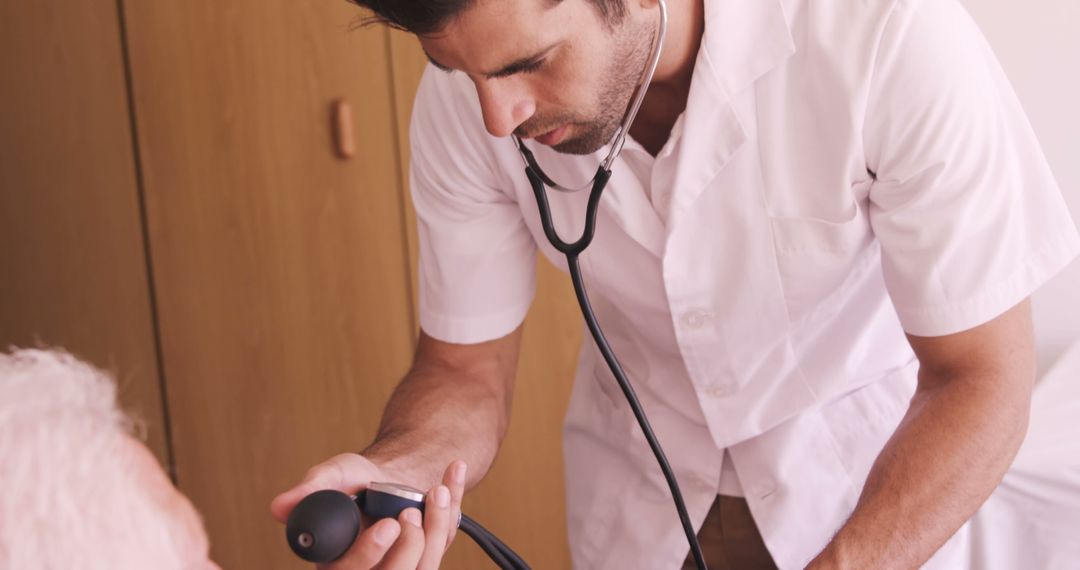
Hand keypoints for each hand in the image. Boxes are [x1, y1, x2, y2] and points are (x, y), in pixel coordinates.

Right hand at [271, 454, 466, 568]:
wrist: (390, 474)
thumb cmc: (355, 481)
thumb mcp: (331, 478)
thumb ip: (311, 491)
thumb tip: (279, 507)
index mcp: (338, 562)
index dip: (368, 554)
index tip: (388, 526)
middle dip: (410, 544)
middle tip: (410, 511)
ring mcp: (402, 567)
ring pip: (424, 566)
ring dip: (437, 526)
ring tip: (437, 491)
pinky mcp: (427, 557)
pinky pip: (443, 545)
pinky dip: (451, 512)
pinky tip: (450, 481)